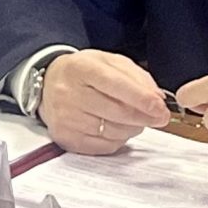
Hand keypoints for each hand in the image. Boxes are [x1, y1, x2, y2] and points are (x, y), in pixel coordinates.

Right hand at [39, 50, 169, 154]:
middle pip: (118, 112)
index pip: (114, 84)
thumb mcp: (108, 62)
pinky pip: (106, 146)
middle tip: (159, 116)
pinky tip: (114, 127)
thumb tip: (157, 99)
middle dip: (145, 116)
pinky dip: (118, 139)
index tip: (160, 107)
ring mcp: (66, 118)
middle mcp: (69, 93)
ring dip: (132, 127)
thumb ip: (136, 76)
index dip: (141, 98)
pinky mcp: (67, 138)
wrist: (48, 85)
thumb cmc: (83, 73)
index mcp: (80, 68)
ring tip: (130, 118)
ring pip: (115, 132)